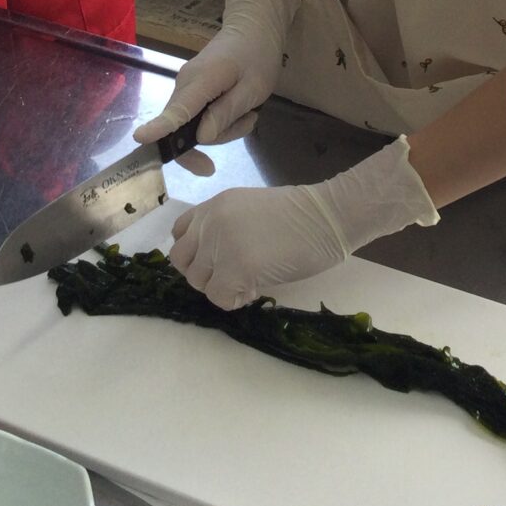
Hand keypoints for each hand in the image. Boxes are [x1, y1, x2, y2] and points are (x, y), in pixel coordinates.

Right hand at [134, 0, 299, 175]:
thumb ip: (227, 112)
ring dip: (224, 128)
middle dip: (217, 136)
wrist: (252, 29)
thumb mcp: (254, 88)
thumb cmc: (257, 56)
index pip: (177, 110)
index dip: (159, 128)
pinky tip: (242, 111)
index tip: (140, 138)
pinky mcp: (190, 91)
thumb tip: (202, 137)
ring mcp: (185, 87)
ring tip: (249, 112)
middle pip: (185, 127)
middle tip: (249, 121)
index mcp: (201, 80)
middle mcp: (184, 84)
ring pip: (194, 126)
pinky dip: (220, 121)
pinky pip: (198, 117)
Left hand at [169, 136, 437, 309]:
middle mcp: (209, 223)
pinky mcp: (235, 269)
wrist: (326, 216)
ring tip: (251, 279)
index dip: (196, 252)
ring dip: (222, 287)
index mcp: (213, 206)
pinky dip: (235, 299)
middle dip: (204, 273)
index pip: (179, 233)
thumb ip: (223, 226)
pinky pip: (219, 298)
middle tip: (233, 274)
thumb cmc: (300, 214)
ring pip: (199, 282)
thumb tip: (211, 259)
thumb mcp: (249, 209)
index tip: (216, 260)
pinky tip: (257, 287)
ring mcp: (220, 245)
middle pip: (182, 261)